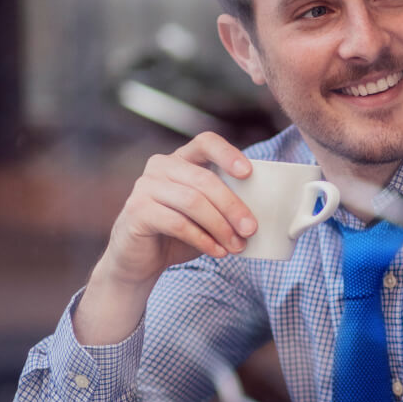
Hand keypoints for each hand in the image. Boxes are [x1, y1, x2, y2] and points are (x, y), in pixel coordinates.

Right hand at [75, 133, 255, 344]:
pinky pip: (177, 223)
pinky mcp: (137, 211)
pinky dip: (202, 239)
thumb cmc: (180, 232)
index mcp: (181, 159)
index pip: (206, 142)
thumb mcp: (207, 213)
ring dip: (220, 226)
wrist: (140, 259)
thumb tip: (265, 210)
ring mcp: (145, 187)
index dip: (228, 154)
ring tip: (237, 246)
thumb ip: (226, 203)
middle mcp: (160, 166)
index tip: (249, 174)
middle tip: (251, 229)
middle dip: (232, 206)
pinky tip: (217, 252)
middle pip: (204, 179)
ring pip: (192, 202)